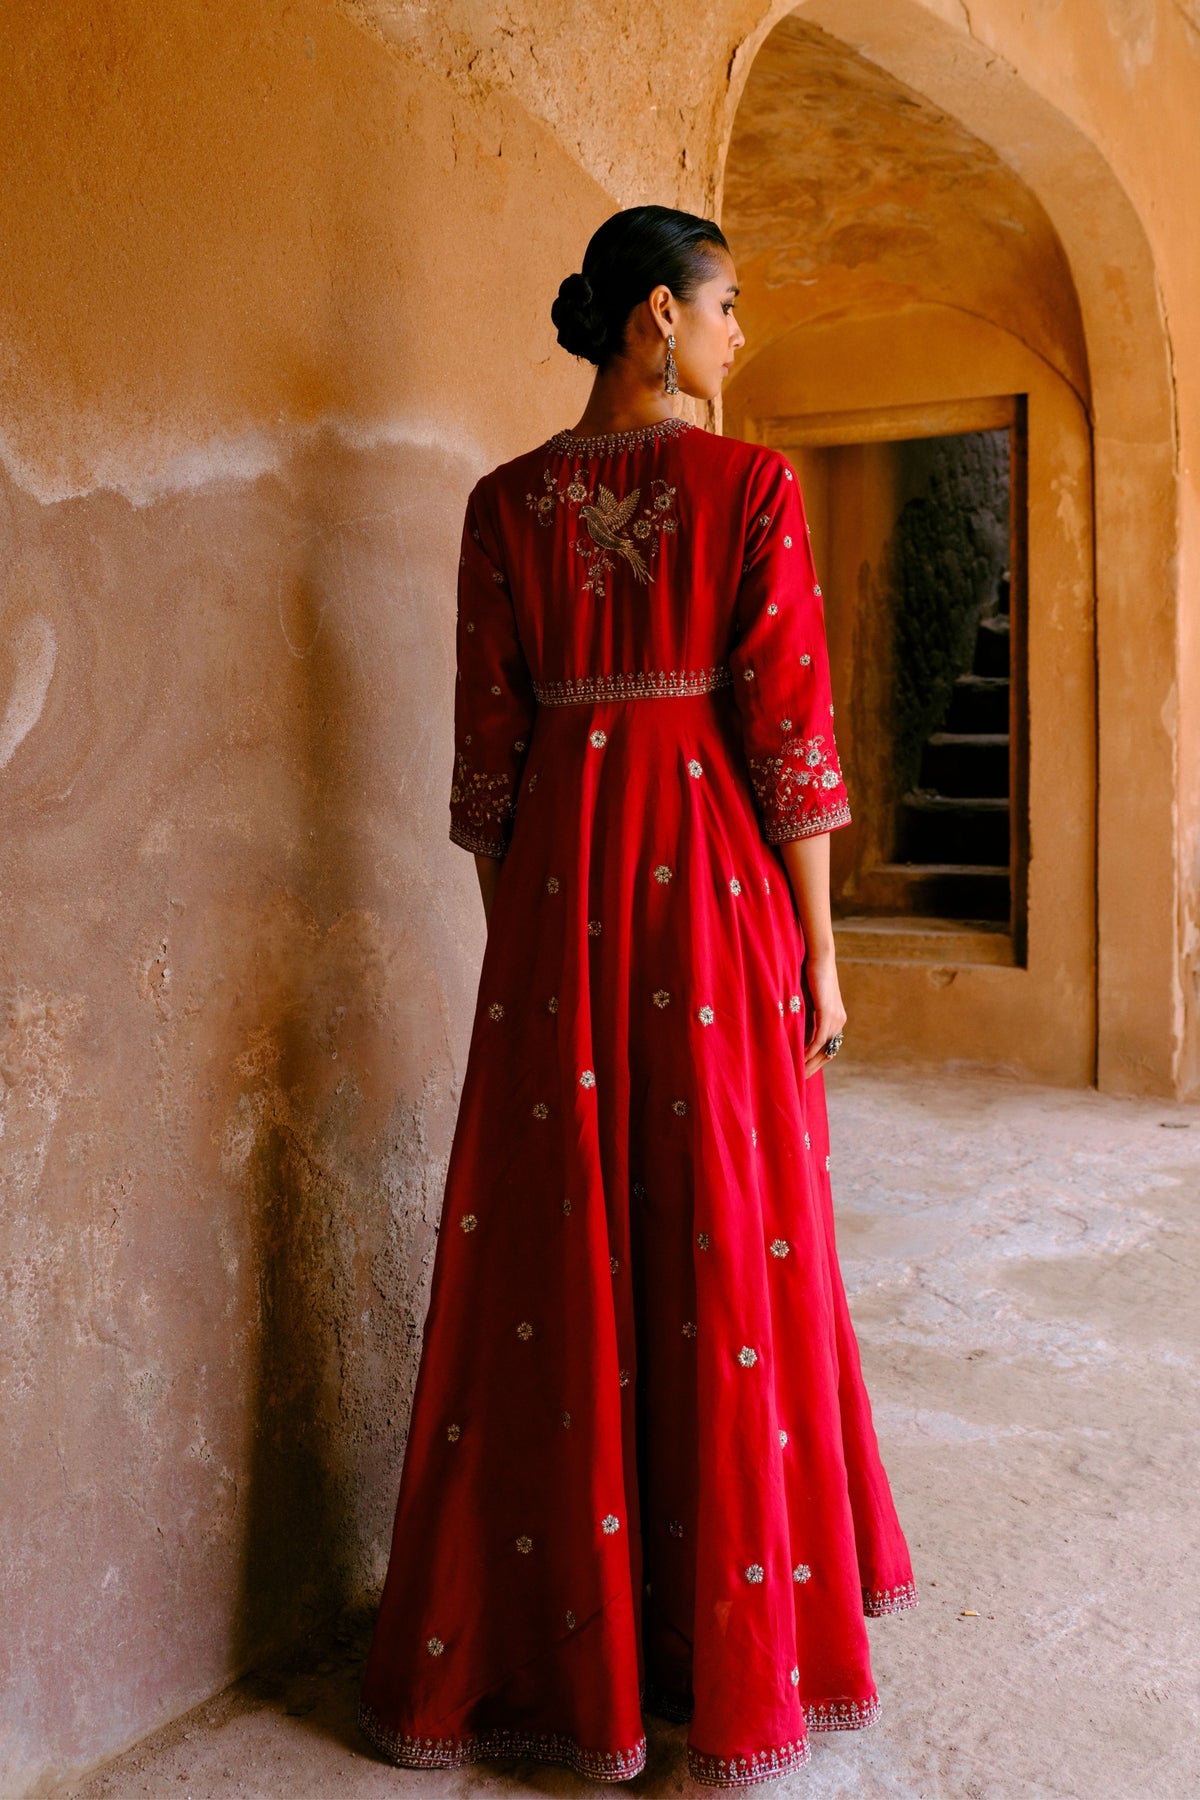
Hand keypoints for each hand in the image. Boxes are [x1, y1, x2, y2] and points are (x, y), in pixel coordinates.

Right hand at [803, 949, 846, 1080]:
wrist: (818, 956)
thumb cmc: (809, 975)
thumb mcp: (806, 1001)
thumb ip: (803, 1017)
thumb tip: (791, 1032)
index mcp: (836, 1020)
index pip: (828, 1049)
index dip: (816, 1063)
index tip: (802, 1074)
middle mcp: (839, 1022)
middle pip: (828, 1054)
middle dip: (813, 1068)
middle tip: (798, 1081)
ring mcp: (836, 1018)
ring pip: (824, 1049)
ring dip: (810, 1062)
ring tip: (796, 1074)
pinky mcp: (827, 1012)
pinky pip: (819, 1038)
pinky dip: (810, 1050)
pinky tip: (800, 1058)